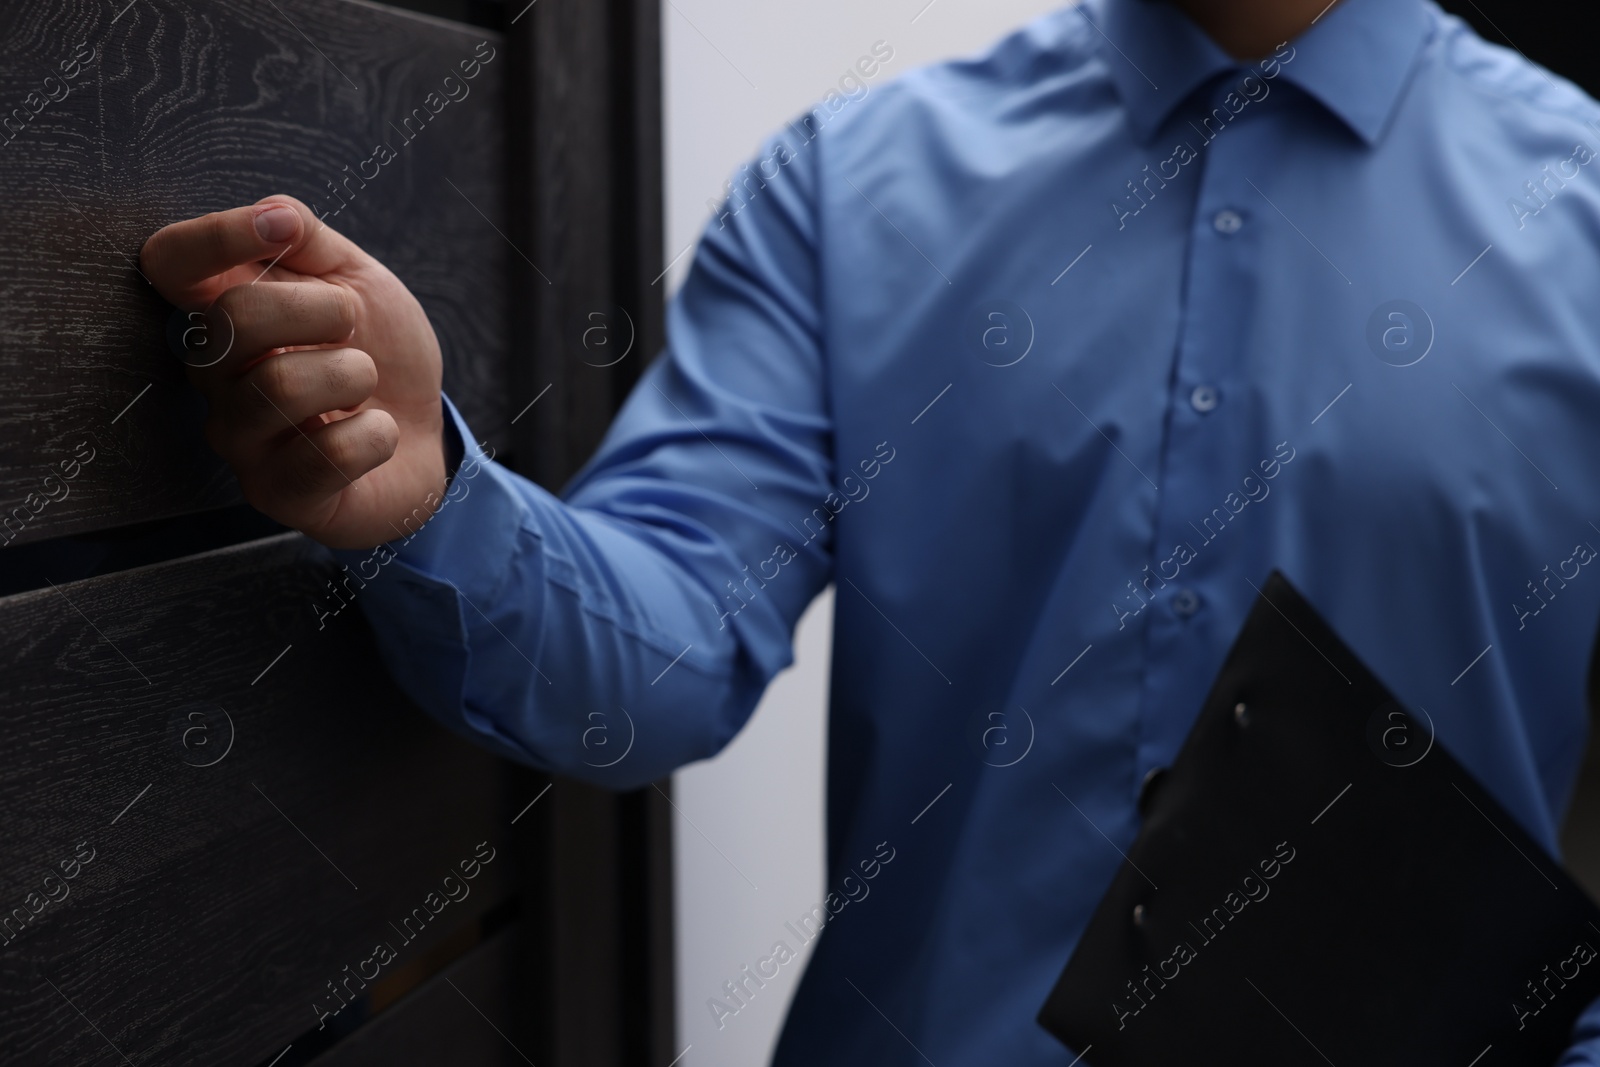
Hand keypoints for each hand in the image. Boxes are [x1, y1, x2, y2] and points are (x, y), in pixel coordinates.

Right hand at [140, 194, 447, 548]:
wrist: (426, 435)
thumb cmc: (381, 353)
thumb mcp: (356, 279)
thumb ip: (310, 240)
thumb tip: (274, 215)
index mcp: (223, 314)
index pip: (168, 263)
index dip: (215, 236)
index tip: (281, 230)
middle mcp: (214, 377)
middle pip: (233, 318)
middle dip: (322, 309)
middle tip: (354, 328)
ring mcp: (239, 440)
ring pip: (280, 386)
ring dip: (353, 374)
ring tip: (364, 385)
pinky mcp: (276, 494)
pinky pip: (324, 455)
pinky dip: (375, 436)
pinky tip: (376, 433)